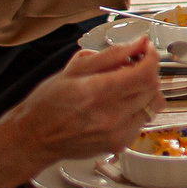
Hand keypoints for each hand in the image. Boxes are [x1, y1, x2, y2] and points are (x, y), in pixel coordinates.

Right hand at [4, 38, 164, 164]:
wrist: (34, 137)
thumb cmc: (48, 104)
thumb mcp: (75, 69)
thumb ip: (111, 55)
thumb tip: (138, 43)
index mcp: (97, 92)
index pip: (145, 73)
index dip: (151, 57)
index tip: (147, 50)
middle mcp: (110, 116)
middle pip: (152, 88)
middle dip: (148, 71)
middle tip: (134, 65)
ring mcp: (117, 133)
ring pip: (152, 105)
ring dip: (145, 91)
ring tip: (125, 86)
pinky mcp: (119, 144)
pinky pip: (142, 121)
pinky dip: (137, 109)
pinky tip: (119, 105)